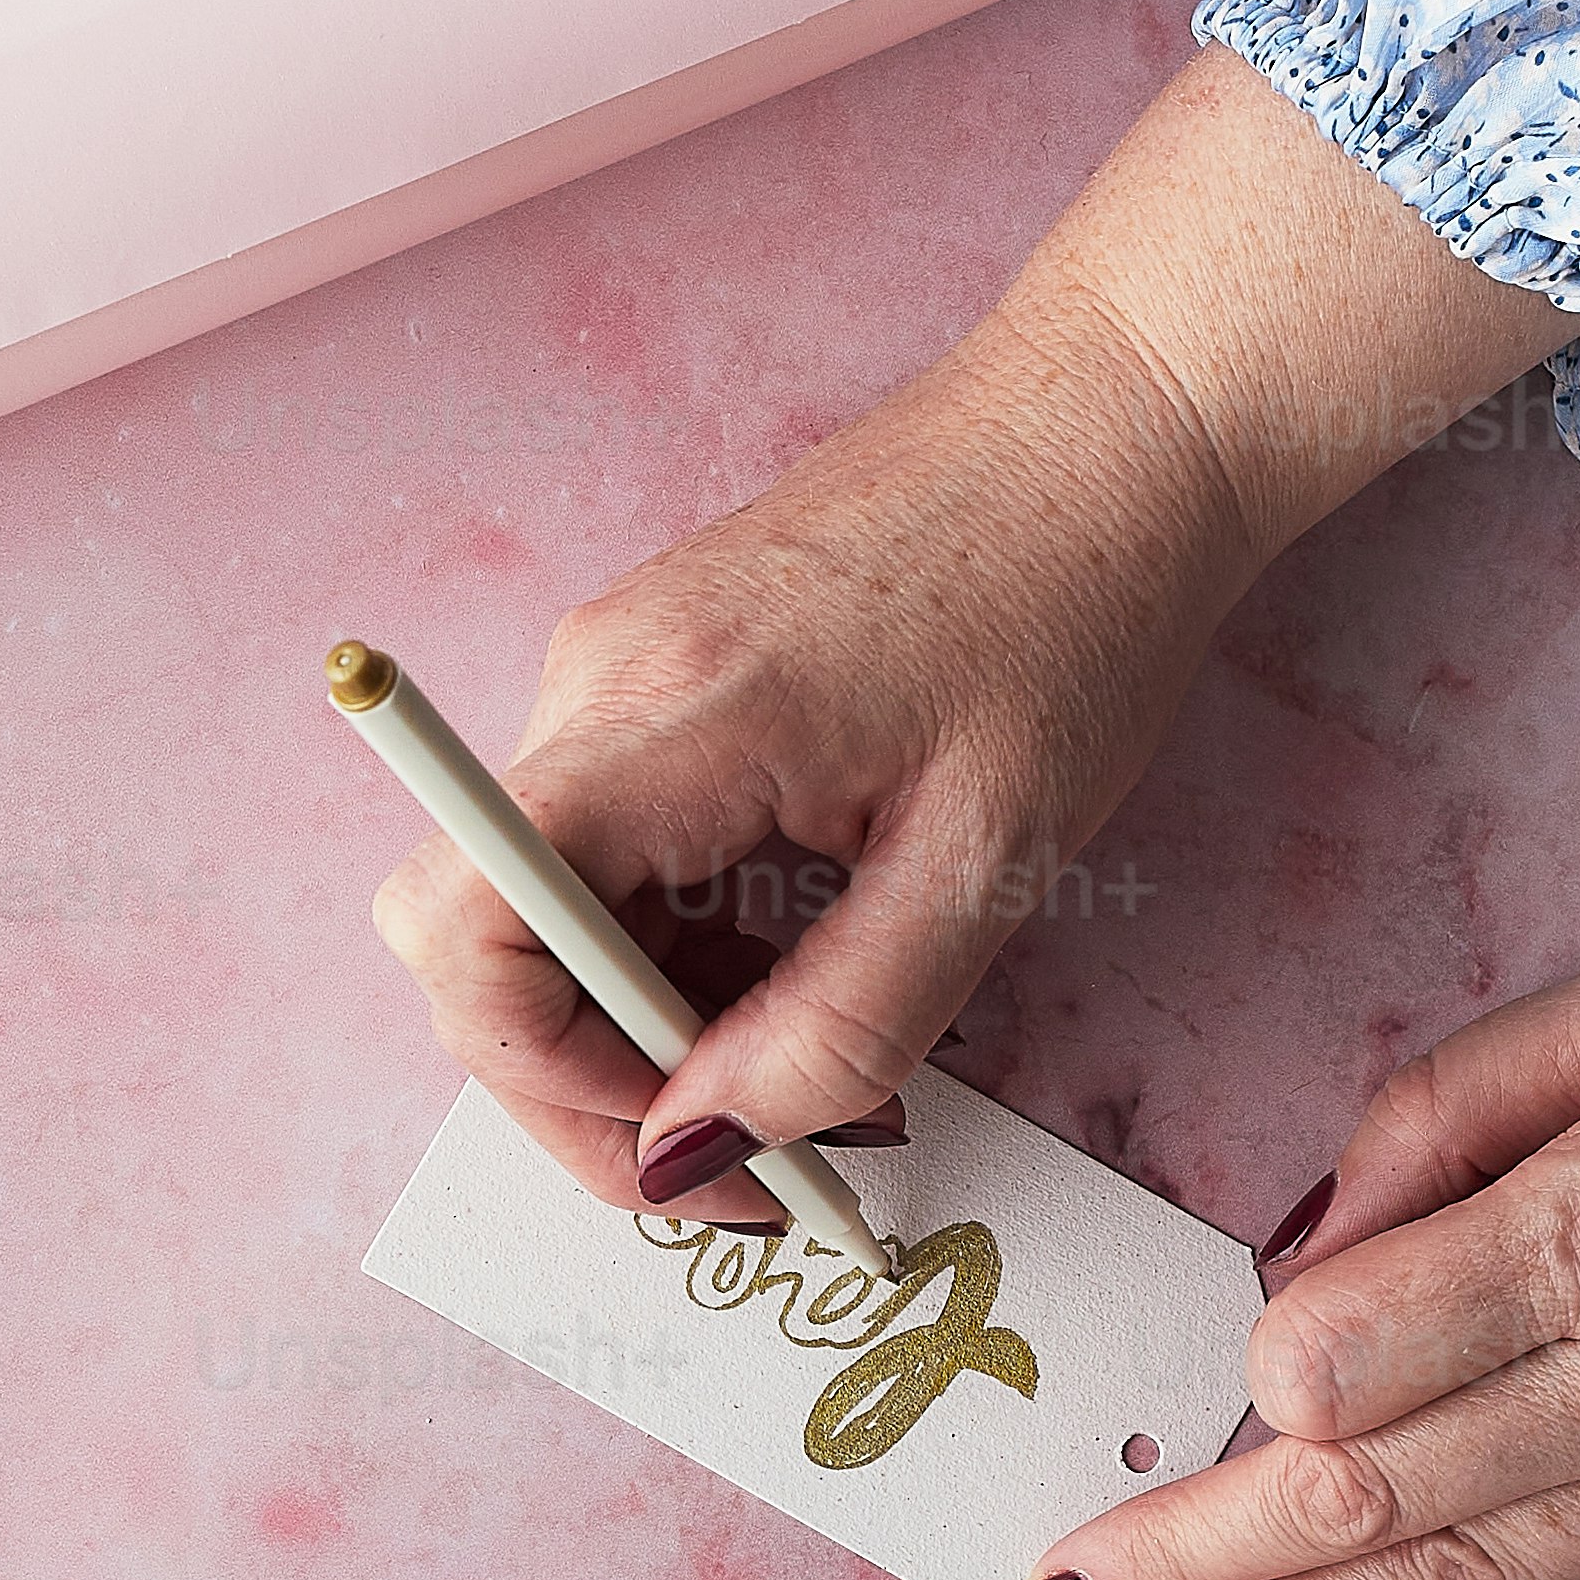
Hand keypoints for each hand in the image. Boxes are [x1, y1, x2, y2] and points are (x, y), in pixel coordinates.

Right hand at [370, 53, 1567, 1220]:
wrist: (1118, 415)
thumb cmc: (1075, 609)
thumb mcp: (985, 863)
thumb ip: (835, 1030)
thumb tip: (696, 1148)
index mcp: (665, 721)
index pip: (461, 928)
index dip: (539, 1074)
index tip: (684, 1140)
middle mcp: (597, 683)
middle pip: (481, 942)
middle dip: (594, 1084)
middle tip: (757, 1164)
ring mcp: (613, 669)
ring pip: (545, 909)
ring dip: (647, 1020)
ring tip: (811, 1069)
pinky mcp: (654, 670)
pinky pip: (607, 851)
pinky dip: (675, 944)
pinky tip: (795, 969)